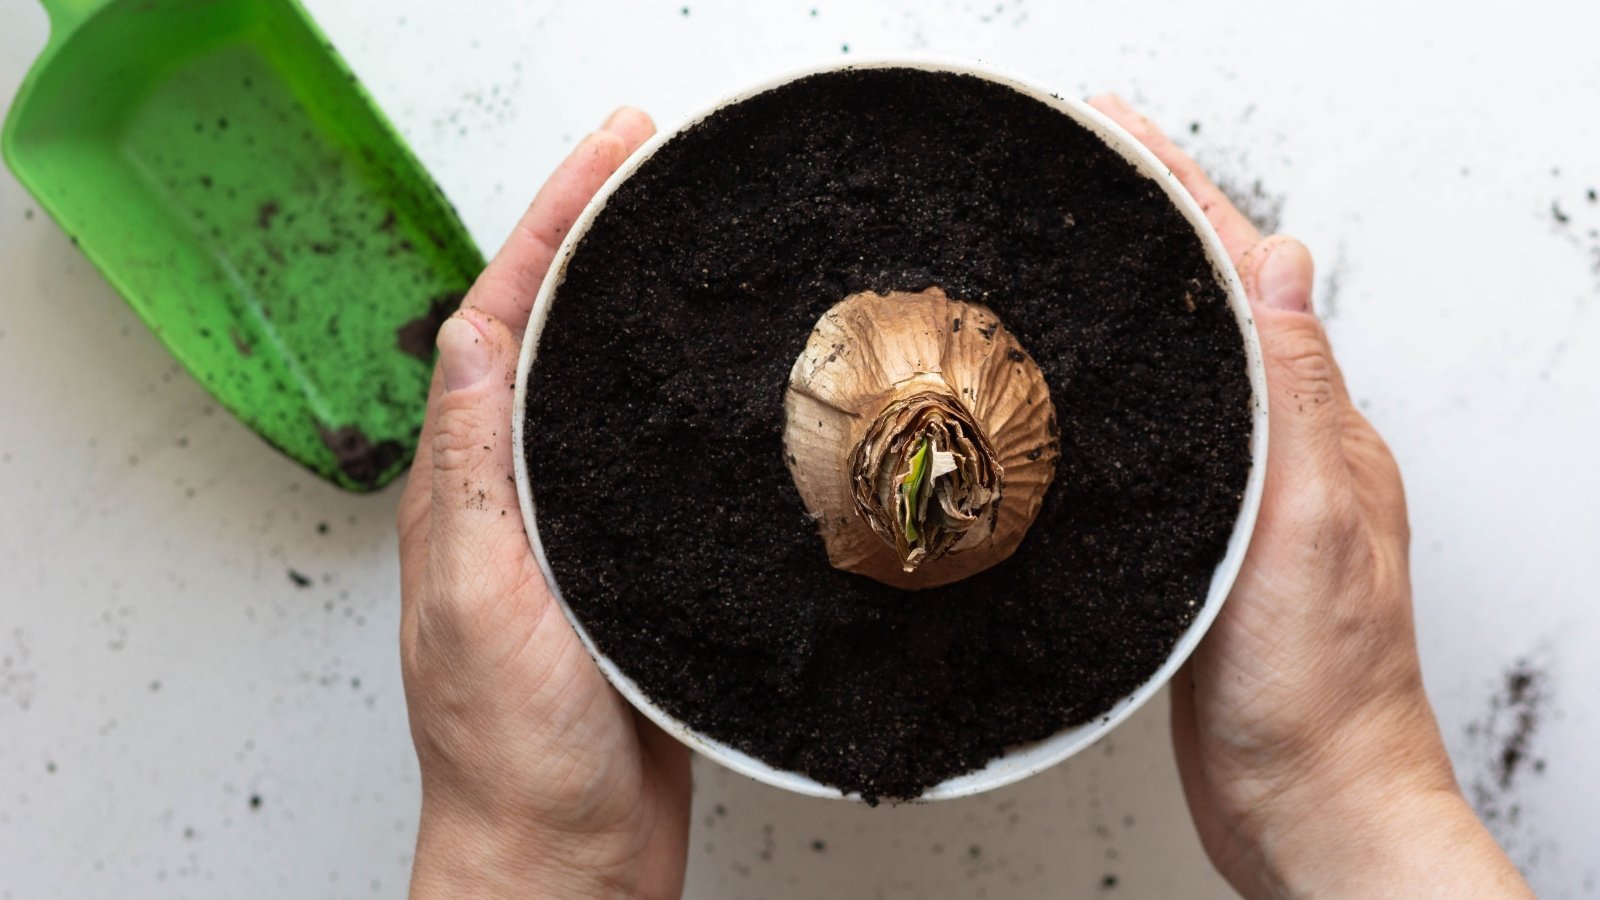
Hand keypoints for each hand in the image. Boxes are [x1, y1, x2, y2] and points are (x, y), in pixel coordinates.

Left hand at [397, 109, 690, 899]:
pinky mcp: (619, 569)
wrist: (564, 856)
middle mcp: (506, 500)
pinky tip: (705, 385)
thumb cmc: (517, 756)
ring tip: (676, 241)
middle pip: (541, 338)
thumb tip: (470, 338)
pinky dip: (661, 396)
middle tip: (647, 170)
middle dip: (588, 240)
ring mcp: (563, 533)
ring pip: (589, 389)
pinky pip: (633, 456)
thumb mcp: (481, 597)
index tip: (611, 159)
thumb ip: (473, 471)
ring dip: (624, 305)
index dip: (552, 227)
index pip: (499, 323)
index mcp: (464, 491)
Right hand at [1088, 95, 1531, 898]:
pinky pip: (1177, 431)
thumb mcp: (1304, 527)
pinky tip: (1093, 382)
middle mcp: (1291, 451)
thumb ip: (1294, 396)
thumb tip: (1281, 263)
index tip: (1110, 129)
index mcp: (1319, 430)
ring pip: (1193, 364)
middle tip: (1081, 162)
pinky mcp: (1217, 543)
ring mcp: (1256, 496)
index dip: (1179, 190)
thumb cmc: (1313, 696)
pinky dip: (1134, 380)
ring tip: (1077, 241)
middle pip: (1218, 302)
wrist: (1308, 806)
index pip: (1245, 274)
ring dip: (1142, 293)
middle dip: (1155, 220)